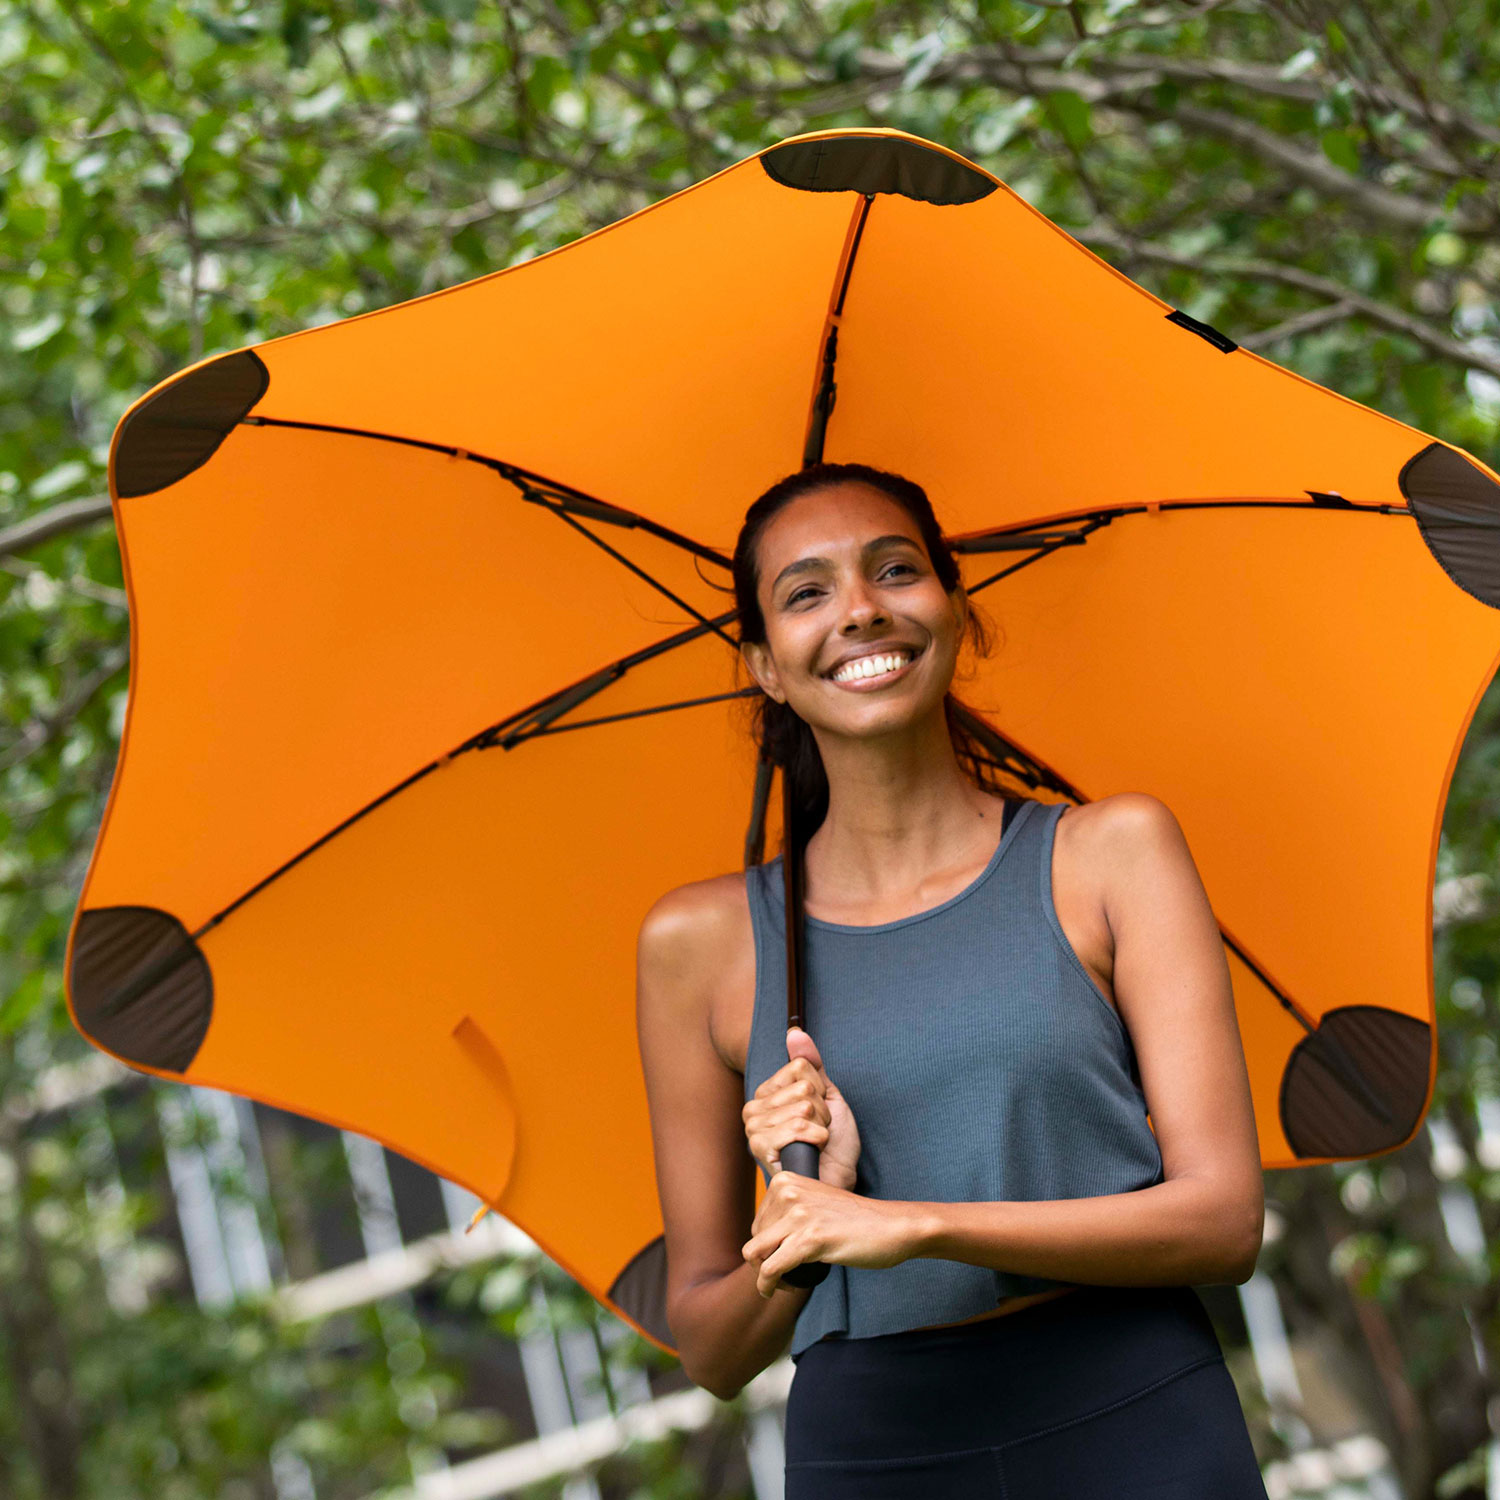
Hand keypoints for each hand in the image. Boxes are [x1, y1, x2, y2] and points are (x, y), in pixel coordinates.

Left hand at [741, 1172, 921, 1296]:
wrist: (891, 1226)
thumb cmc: (857, 1220)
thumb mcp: (816, 1202)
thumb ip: (792, 1209)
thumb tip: (763, 1239)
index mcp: (786, 1180)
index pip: (757, 1222)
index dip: (767, 1245)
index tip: (785, 1257)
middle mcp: (788, 1192)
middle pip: (754, 1239)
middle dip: (765, 1262)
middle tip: (787, 1274)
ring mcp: (798, 1214)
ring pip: (754, 1254)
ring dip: (763, 1276)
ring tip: (783, 1283)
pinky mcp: (809, 1239)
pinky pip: (770, 1269)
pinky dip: (767, 1286)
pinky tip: (775, 1291)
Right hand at [742, 1026, 860, 1189]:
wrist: (836, 1182)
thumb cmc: (831, 1144)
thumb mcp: (826, 1096)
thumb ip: (811, 1064)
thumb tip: (795, 1032)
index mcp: (766, 1093)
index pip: (800, 1065)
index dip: (820, 1090)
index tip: (818, 1113)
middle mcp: (753, 1108)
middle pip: (803, 1086)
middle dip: (821, 1111)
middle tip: (817, 1132)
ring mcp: (753, 1128)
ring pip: (803, 1105)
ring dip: (820, 1126)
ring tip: (814, 1143)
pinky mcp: (759, 1148)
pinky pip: (798, 1125)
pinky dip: (817, 1138)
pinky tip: (813, 1151)